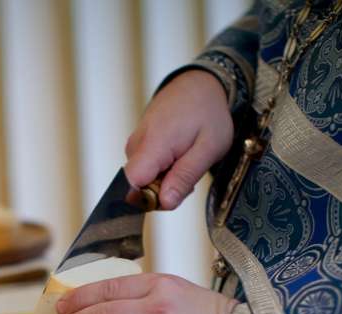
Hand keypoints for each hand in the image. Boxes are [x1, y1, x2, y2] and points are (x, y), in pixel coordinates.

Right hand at [125, 69, 234, 209]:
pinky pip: (146, 166)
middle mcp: (136, 144)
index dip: (150, 198)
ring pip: (144, 177)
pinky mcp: (138, 142)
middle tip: (190, 170)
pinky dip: (163, 167)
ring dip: (166, 178)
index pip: (132, 185)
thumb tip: (164, 202)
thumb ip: (185, 176)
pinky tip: (178, 153)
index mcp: (153, 144)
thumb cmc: (208, 112)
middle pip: (139, 185)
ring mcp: (135, 142)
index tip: (174, 192)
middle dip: (165, 189)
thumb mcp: (209, 148)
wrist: (200, 83)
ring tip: (186, 158)